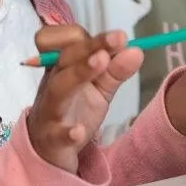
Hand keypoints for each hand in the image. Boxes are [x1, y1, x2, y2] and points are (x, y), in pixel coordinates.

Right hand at [26, 27, 142, 173]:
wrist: (49, 148)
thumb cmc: (74, 109)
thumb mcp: (100, 88)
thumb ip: (116, 70)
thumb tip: (136, 50)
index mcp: (64, 66)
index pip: (71, 41)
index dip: (94, 38)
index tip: (121, 38)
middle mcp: (53, 82)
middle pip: (67, 57)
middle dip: (92, 46)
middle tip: (119, 39)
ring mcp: (50, 110)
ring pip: (59, 88)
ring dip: (79, 72)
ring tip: (101, 62)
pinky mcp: (51, 138)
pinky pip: (56, 134)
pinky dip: (67, 133)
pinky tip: (79, 132)